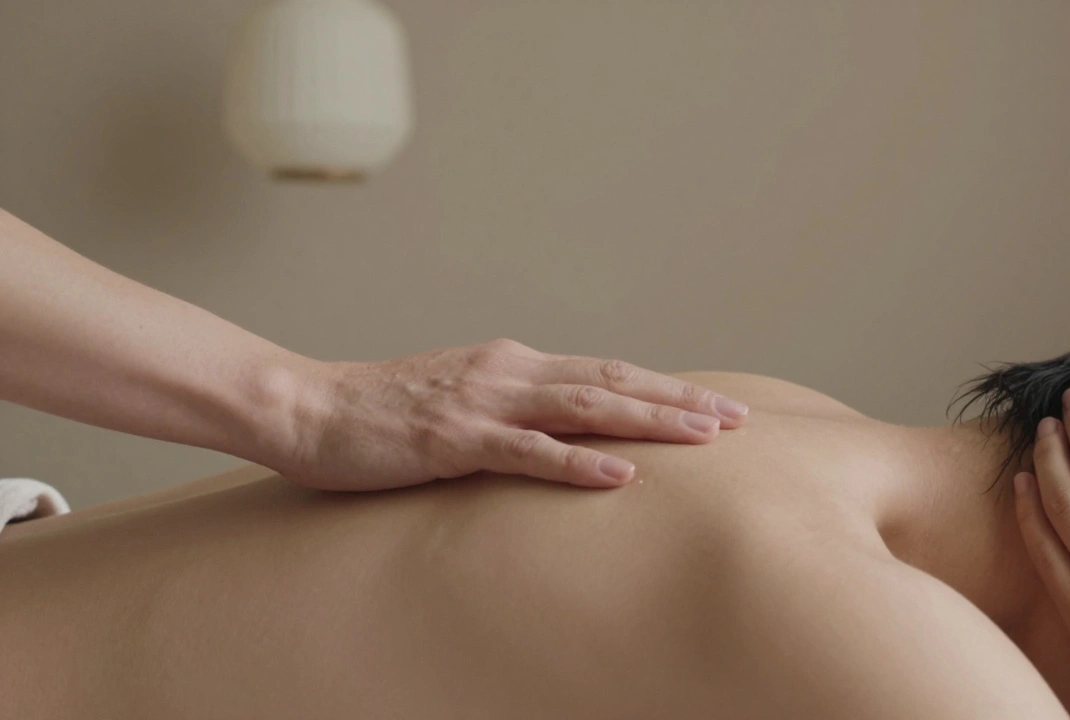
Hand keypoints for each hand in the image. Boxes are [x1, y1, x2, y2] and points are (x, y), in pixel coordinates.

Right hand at [278, 338, 747, 490]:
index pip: (605, 371)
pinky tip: (621, 477)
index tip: (712, 406)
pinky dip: (578, 464)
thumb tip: (558, 428)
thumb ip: (510, 407)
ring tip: (704, 437)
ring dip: (649, 421)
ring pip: (585, 407)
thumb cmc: (382, 412)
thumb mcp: (459, 400)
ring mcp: (484, 402)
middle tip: (736, 419)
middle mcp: (509, 371)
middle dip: (678, 401)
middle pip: (612, 381)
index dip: (663, 388)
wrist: (308, 407)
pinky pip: (528, 451)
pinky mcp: (456, 439)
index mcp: (512, 363)